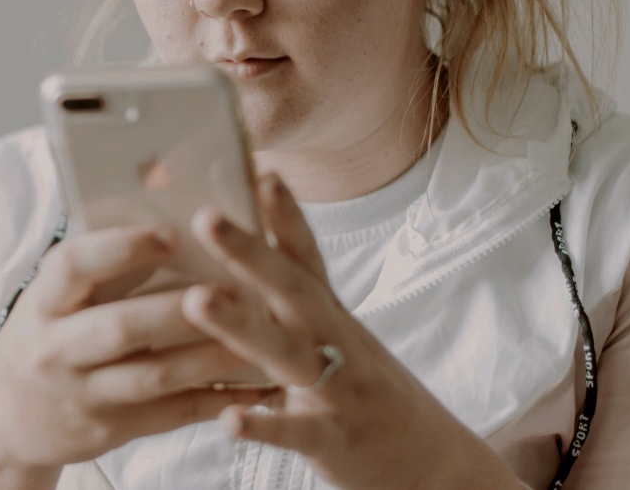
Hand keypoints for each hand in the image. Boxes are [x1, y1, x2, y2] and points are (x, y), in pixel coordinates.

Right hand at [0, 225, 271, 487]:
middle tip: (237, 286)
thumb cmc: (46, 336)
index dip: (122, 248)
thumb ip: (100, 263)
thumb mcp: (52, 297)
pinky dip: (219, 397)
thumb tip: (168, 203)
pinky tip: (259, 383)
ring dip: (213, 353)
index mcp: (42, 302)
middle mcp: (56, 350)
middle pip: (123, 326)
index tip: (171, 232)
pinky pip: (173, 414)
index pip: (72, 266)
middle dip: (182, 308)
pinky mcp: (112, 430)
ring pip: (156, 375)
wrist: (6, 421)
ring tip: (262, 330)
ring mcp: (84, 395)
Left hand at [182, 174, 520, 489]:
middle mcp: (338, 344)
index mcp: (332, 317)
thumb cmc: (367, 393)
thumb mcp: (337, 340)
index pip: (307, 257)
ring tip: (198, 299)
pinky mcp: (336, 442)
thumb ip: (292, 306)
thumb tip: (243, 259)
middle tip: (206, 217)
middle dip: (250, 252)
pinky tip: (229, 418)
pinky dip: (265, 424)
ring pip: (288, 354)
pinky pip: (298, 432)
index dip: (285, 214)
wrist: (432, 464)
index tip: (259, 170)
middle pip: (294, 291)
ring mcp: (339, 392)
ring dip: (242, 326)